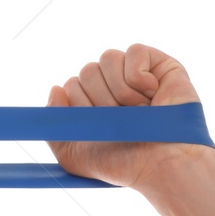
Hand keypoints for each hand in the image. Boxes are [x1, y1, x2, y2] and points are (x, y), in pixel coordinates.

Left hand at [46, 43, 205, 188]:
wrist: (159, 164)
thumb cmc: (121, 163)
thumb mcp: (73, 155)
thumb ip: (55, 126)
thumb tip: (56, 88)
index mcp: (92, 102)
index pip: (70, 86)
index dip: (82, 106)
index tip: (99, 127)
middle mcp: (112, 86)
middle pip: (86, 71)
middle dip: (101, 100)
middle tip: (123, 121)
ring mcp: (135, 74)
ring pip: (107, 58)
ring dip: (120, 90)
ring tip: (139, 110)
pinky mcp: (159, 64)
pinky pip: (133, 51)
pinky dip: (138, 76)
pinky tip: (152, 94)